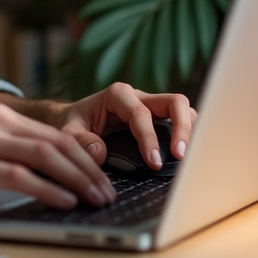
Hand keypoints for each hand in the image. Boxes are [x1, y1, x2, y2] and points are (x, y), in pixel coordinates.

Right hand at [0, 102, 118, 211]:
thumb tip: (58, 172)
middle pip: (57, 143)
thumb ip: (13, 151)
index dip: (87, 157)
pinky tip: (65, 201)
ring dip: (77, 180)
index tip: (105, 178)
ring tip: (96, 198)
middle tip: (108, 192)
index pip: (56, 134)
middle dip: (89, 170)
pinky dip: (48, 189)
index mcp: (0, 114)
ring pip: (45, 156)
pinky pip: (20, 176)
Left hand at [52, 83, 196, 170]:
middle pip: (174, 102)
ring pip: (183, 109)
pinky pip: (181, 120)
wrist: (74, 118)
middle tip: (181, 156)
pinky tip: (187, 154)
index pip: (140, 114)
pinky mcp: (158, 117)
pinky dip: (188, 134)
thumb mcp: (68, 131)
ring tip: (188, 156)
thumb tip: (98, 152)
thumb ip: (80, 141)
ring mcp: (152, 106)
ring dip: (189, 131)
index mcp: (117, 95)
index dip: (149, 138)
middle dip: (181, 128)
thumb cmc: (74, 123)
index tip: (153, 162)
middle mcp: (139, 96)